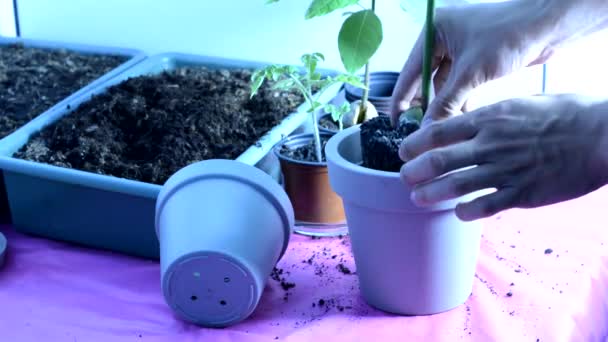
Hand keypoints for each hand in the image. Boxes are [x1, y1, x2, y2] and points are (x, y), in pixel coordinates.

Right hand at [390, 0, 554, 124]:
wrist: (548, 26)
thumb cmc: (509, 36)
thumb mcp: (471, 73)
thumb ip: (446, 102)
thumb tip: (427, 130)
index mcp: (433, 31)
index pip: (409, 71)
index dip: (403, 98)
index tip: (398, 123)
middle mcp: (442, 37)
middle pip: (425, 79)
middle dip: (428, 104)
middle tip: (422, 130)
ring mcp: (458, 47)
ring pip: (444, 84)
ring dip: (446, 105)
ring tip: (444, 128)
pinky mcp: (474, 57)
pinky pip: (459, 82)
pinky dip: (460, 98)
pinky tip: (461, 116)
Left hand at [399, 95, 607, 220]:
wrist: (602, 136)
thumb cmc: (566, 114)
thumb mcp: (521, 103)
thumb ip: (492, 115)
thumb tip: (469, 123)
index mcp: (489, 119)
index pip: (438, 131)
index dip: (414, 143)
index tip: (404, 151)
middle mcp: (491, 144)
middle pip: (438, 161)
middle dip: (414, 172)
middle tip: (405, 177)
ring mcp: (505, 170)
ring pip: (455, 186)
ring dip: (430, 194)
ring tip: (417, 198)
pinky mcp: (522, 193)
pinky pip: (485, 206)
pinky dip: (466, 211)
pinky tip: (458, 213)